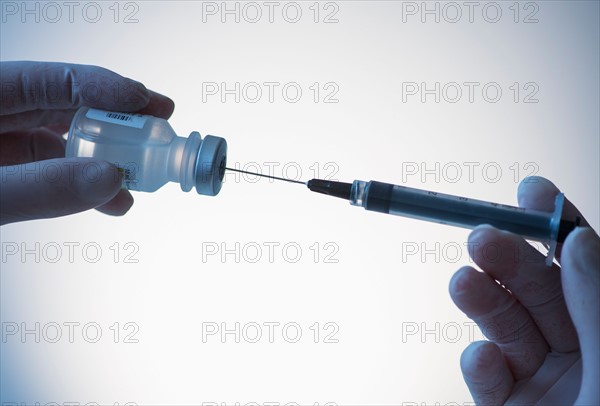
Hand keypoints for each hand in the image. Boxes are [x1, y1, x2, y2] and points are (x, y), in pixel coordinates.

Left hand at [0, 61, 174, 224]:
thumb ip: (40, 186)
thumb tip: (109, 178)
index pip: (51, 79)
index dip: (104, 87)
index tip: (146, 102)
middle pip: (65, 106)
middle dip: (116, 119)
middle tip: (159, 127)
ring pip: (62, 143)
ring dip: (105, 160)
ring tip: (140, 176)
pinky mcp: (6, 172)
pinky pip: (50, 173)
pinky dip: (83, 186)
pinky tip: (110, 199)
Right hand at [449, 177, 598, 404]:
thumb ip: (594, 308)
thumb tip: (577, 243)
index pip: (582, 266)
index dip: (557, 225)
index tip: (531, 191)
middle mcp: (577, 350)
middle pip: (537, 290)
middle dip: (507, 260)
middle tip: (480, 238)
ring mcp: (539, 379)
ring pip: (505, 326)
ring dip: (480, 300)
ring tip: (462, 282)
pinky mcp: (506, 403)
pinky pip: (486, 378)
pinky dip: (477, 366)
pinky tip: (482, 358)